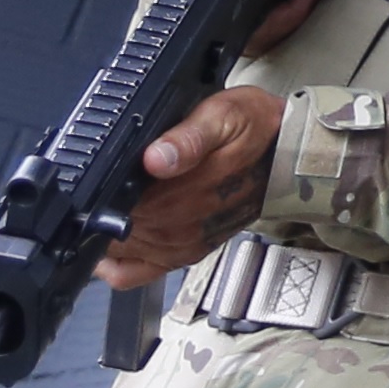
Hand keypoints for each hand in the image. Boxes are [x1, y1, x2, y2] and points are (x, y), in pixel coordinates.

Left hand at [101, 85, 280, 282]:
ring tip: (117, 200)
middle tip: (110, 179)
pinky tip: (111, 245)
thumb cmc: (253, 128)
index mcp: (184, 188)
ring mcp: (181, 244)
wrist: (287, 155)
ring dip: (111, 229)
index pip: (118, 199)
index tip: (102, 169)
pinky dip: (114, 264)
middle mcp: (180, 223)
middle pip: (117, 223)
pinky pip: (134, 273)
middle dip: (107, 204)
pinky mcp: (183, 255)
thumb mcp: (224, 114)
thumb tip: (156, 159)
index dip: (105, 185)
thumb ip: (188, 137)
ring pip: (121, 248)